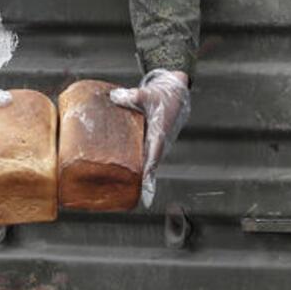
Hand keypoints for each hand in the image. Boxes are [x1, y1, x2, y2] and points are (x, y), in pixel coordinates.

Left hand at [109, 69, 190, 207]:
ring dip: (137, 175)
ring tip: (125, 190)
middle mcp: (158, 142)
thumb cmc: (165, 96)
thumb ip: (131, 96)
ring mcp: (154, 142)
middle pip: (148, 166)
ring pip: (145, 161)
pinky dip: (134, 163)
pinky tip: (121, 168)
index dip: (149, 175)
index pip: (153, 159)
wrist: (176, 92)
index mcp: (160, 134)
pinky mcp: (149, 140)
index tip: (145, 190)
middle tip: (130, 197)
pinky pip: (141, 154)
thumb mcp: (147, 94)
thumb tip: (114, 97)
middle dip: (140, 182)